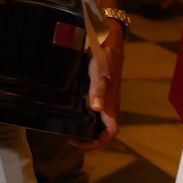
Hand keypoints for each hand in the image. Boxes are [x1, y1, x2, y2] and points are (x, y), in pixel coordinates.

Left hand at [81, 24, 123, 148]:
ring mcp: (107, 99)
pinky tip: (75, 113)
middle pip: (104, 131)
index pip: (109, 133)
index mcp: (111, 105)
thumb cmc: (105, 56)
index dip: (97, 143)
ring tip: (71, 130)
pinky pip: (96, 112)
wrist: (110, 39)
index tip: (79, 143)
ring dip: (88, 130)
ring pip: (100, 123)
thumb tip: (96, 108)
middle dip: (90, 140)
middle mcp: (110, 105)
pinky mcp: (102, 92)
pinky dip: (87, 118)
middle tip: (71, 139)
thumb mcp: (99, 72)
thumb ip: (98, 89)